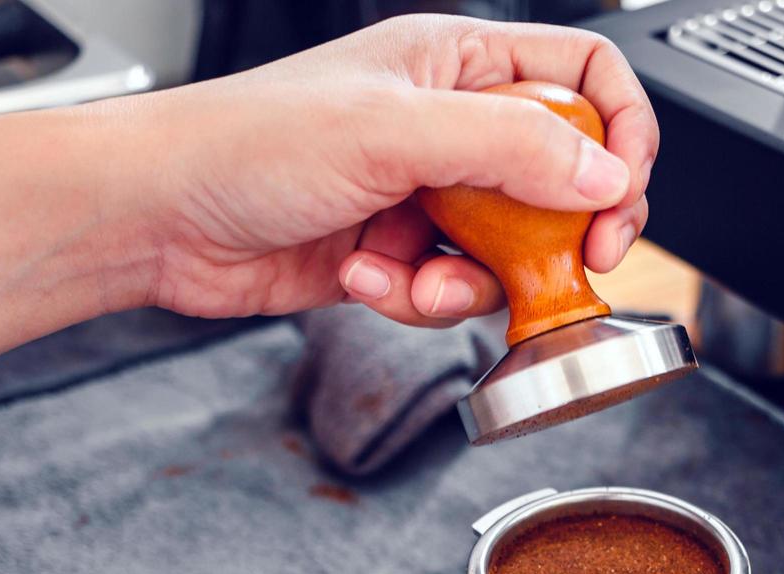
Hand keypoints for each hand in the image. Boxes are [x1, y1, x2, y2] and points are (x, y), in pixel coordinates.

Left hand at [0, 15, 657, 358]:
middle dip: (569, 229)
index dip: (621, 134)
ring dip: (476, 280)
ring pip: (513, 250)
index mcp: (457, 65)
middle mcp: (451, 126)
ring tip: (420, 278)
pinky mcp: (403, 253)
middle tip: (578, 263)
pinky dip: (421, 298)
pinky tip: (371, 281)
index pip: (582, 79)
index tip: (620, 195)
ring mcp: (429, 194)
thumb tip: (605, 175)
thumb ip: (512, 149)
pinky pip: (454, 290)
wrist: (163, 219)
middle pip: (563, 176)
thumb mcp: (395, 131)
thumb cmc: (247, 144)